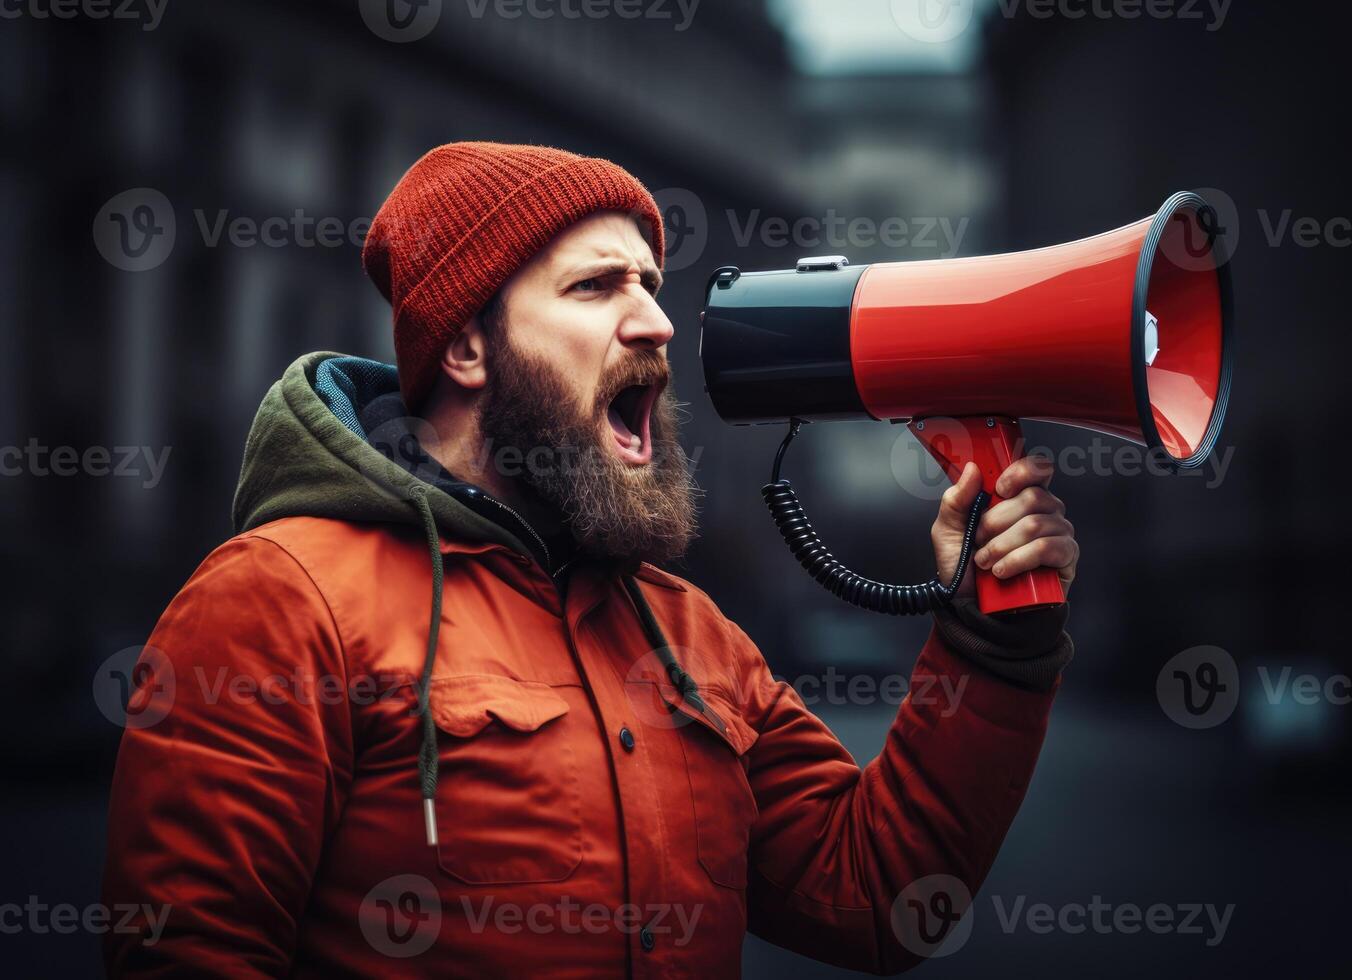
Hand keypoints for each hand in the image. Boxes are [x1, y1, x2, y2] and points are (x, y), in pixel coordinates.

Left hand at [931, 456, 1077, 597]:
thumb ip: (955, 499)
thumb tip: (973, 470)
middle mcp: (1044, 511)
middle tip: (979, 539)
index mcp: (1018, 498)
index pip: (1036, 469)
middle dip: (997, 521)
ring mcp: (1058, 533)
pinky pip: (1048, 548)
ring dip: (1002, 545)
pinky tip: (1003, 571)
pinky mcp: (1066, 558)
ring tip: (986, 562)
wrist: (972, 607)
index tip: (999, 487)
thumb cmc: (965, 568)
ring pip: (1036, 524)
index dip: (1022, 472)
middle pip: (1033, 497)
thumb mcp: (948, 531)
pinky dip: (1019, 559)